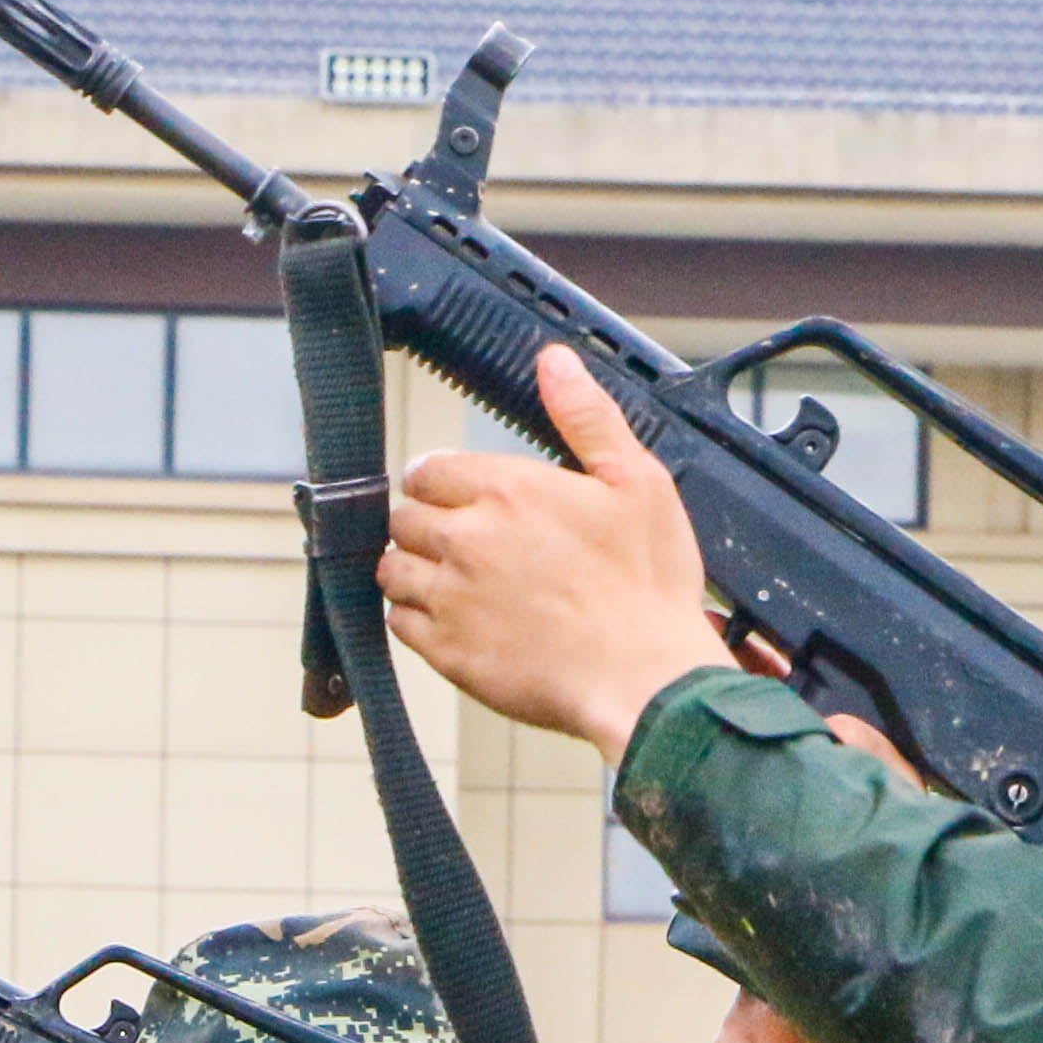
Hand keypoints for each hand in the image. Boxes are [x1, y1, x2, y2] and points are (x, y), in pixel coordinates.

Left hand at [377, 342, 734, 757]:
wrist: (648, 680)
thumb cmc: (649, 586)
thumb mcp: (637, 482)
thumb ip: (588, 417)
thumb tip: (555, 361)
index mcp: (508, 489)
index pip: (429, 470)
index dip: (442, 483)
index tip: (460, 499)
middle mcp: (467, 538)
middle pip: (405, 518)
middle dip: (427, 526)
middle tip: (466, 546)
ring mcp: (451, 597)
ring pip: (393, 570)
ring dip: (413, 571)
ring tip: (453, 583)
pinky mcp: (448, 652)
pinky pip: (400, 625)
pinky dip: (416, 621)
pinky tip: (454, 623)